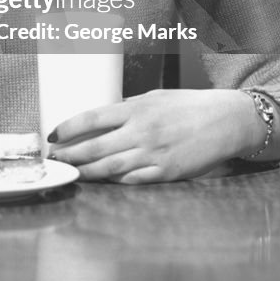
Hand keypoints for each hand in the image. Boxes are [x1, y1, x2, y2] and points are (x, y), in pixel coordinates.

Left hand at [47, 89, 261, 183]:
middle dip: (70, 155)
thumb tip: (105, 115)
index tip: (52, 134)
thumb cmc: (191, 106)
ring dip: (86, 172)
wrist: (227, 120)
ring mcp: (154, 155)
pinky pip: (133, 181)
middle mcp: (142, 132)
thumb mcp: (156, 97)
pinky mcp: (167, 173)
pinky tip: (102, 182)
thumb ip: (130, 107)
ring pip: (110, 169)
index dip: (68, 128)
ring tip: (70, 173)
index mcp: (137, 109)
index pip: (92, 118)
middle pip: (95, 147)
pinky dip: (114, 183)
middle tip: (53, 159)